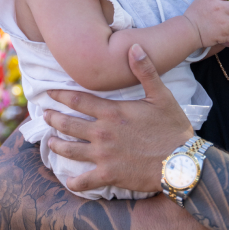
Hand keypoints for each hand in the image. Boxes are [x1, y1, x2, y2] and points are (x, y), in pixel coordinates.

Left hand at [46, 45, 196, 193]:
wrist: (183, 162)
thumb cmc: (173, 128)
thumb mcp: (162, 96)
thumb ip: (146, 71)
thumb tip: (134, 46)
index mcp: (112, 112)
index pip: (77, 100)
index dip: (60, 95)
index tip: (49, 94)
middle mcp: (102, 133)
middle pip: (67, 124)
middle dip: (52, 119)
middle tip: (45, 116)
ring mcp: (103, 155)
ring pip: (69, 150)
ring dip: (56, 145)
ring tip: (51, 142)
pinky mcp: (108, 175)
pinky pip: (84, 181)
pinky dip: (74, 182)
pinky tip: (69, 181)